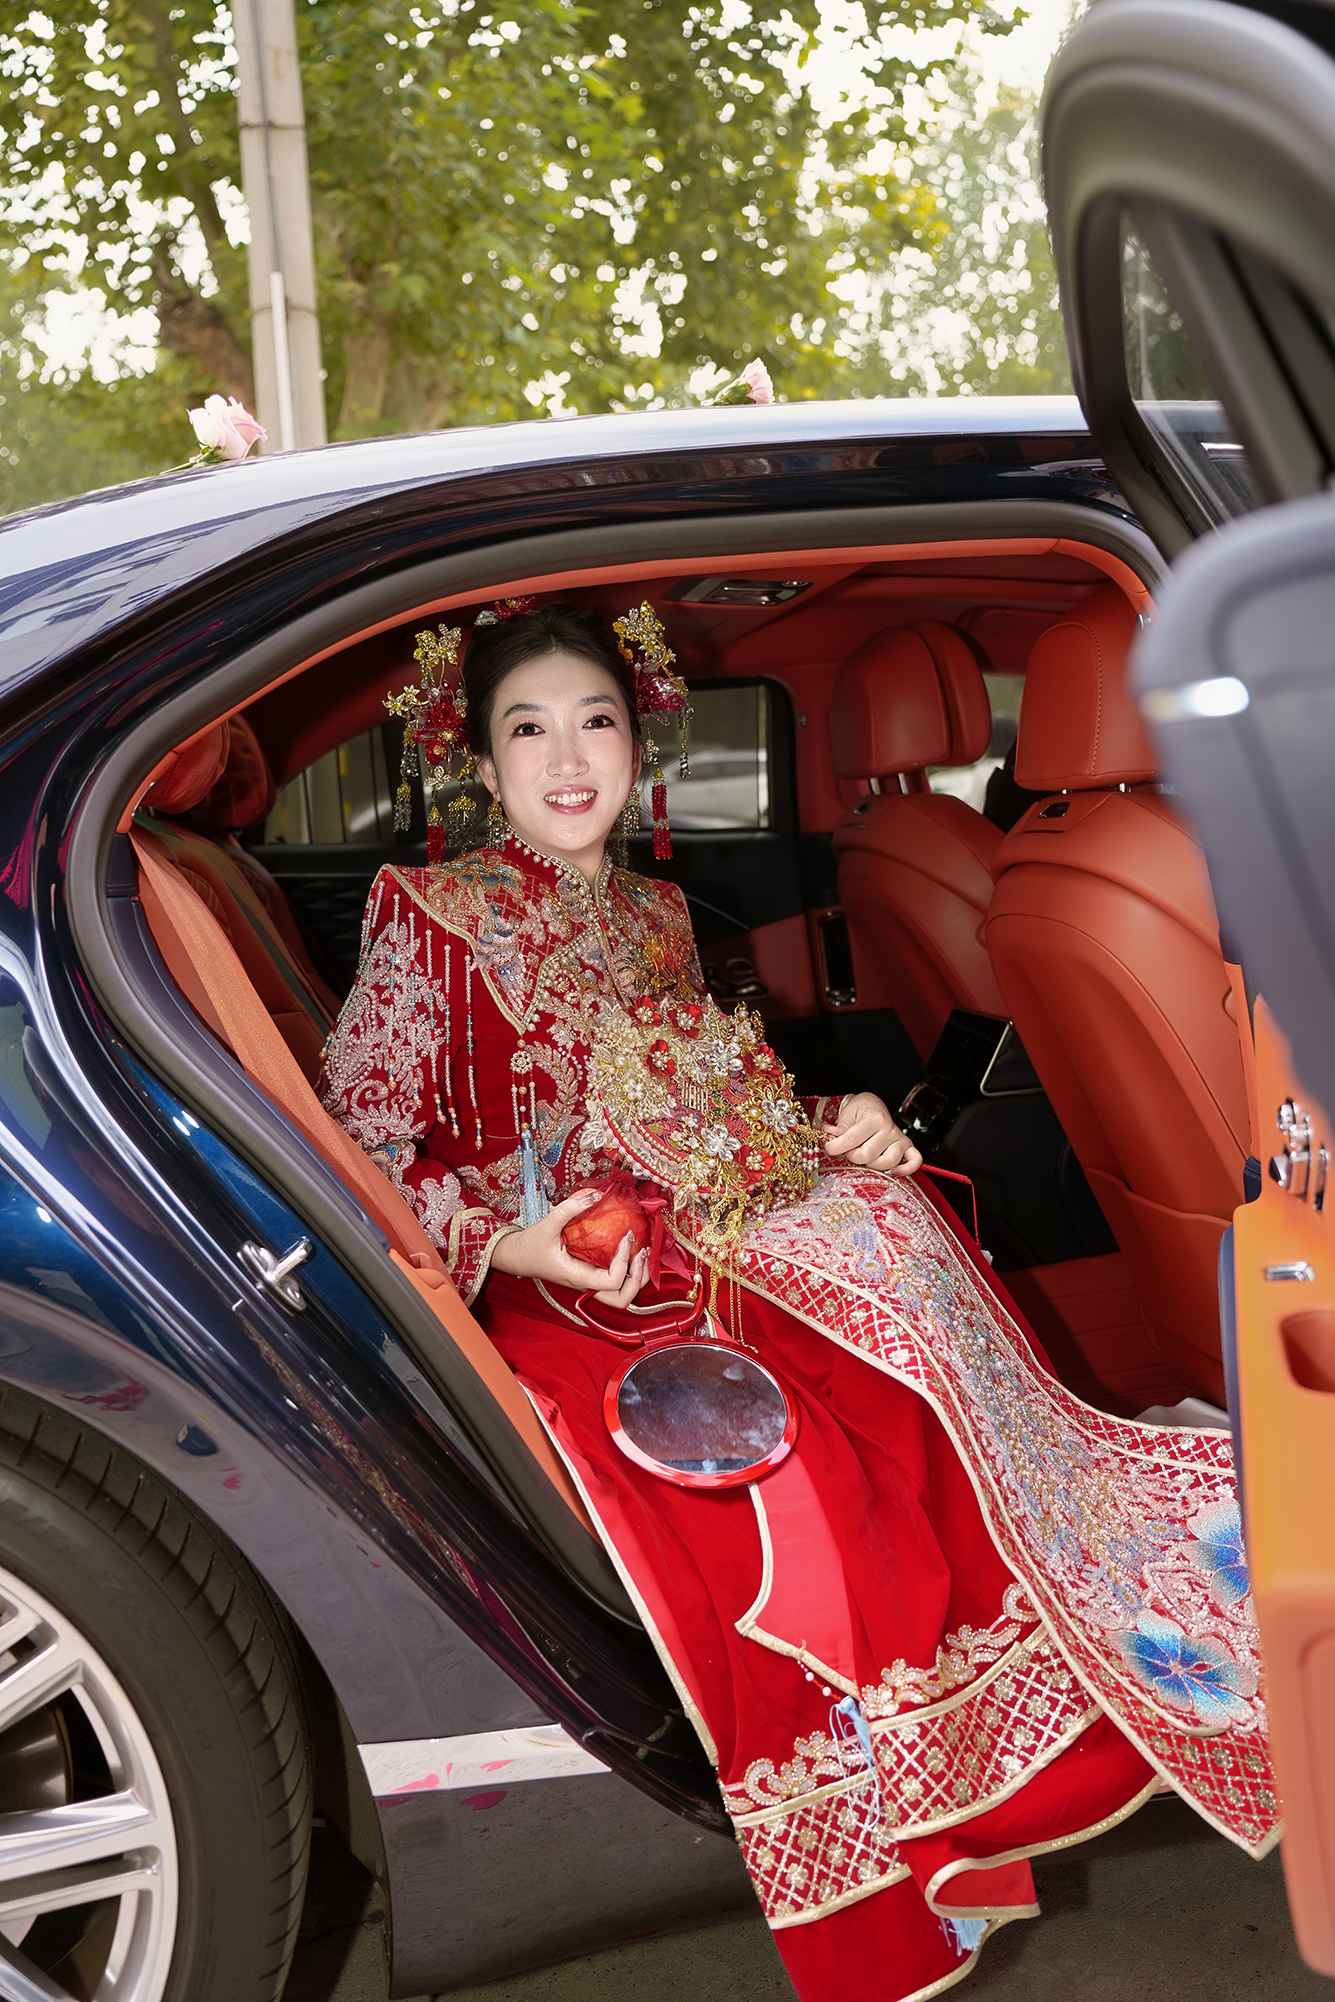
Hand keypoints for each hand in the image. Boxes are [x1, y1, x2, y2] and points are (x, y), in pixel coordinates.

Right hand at [490, 1188, 650, 1306]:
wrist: (517, 1256)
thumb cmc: (530, 1245)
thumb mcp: (547, 1223)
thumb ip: (570, 1208)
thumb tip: (597, 1195)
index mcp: (578, 1277)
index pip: (611, 1281)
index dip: (624, 1261)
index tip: (626, 1236)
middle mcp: (587, 1284)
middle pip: (622, 1298)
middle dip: (638, 1278)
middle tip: (642, 1252)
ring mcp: (590, 1281)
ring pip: (622, 1293)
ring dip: (638, 1276)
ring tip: (643, 1251)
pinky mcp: (591, 1274)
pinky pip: (617, 1279)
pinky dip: (630, 1268)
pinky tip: (632, 1247)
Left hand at [823, 1092, 921, 1175]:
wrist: (872, 1105)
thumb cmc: (858, 1112)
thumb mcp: (845, 1117)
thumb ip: (838, 1131)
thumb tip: (828, 1138)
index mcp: (873, 1119)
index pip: (852, 1140)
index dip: (835, 1147)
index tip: (828, 1148)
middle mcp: (889, 1128)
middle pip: (868, 1155)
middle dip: (853, 1156)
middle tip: (849, 1151)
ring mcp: (900, 1138)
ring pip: (888, 1162)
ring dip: (872, 1164)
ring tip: (865, 1158)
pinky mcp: (908, 1147)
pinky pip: (915, 1161)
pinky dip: (905, 1170)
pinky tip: (892, 1171)